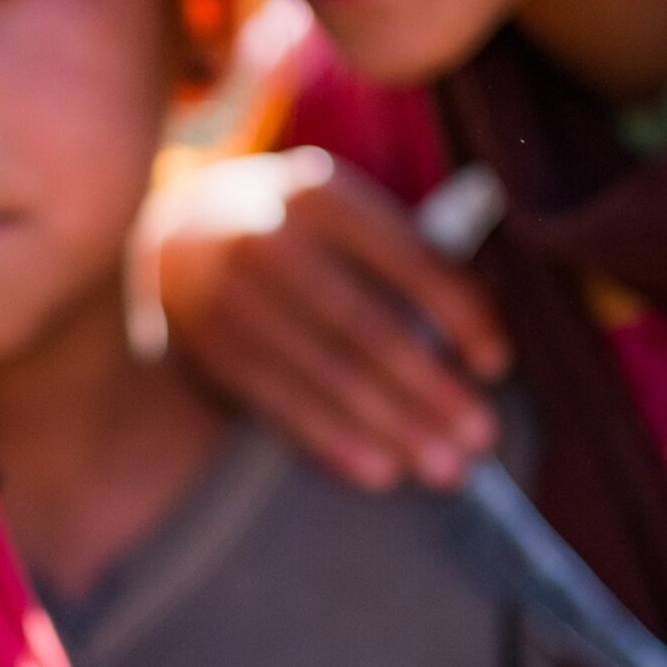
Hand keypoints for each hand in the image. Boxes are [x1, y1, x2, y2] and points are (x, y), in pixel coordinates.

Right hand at [146, 148, 509, 490]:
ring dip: (392, 426)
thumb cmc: (290, 234)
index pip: (407, 258)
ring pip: (325, 373)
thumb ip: (398, 254)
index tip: (495, 364)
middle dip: (431, 389)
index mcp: (320, 195)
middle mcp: (267, 239)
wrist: (170, 240)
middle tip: (479, 436)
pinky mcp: (209, 346)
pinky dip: (332, 442)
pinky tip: (376, 471)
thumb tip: (475, 343)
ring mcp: (229, 296)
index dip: (460, 314)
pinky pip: (280, 403)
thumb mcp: (335, 215)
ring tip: (441, 465)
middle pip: (367, 327)